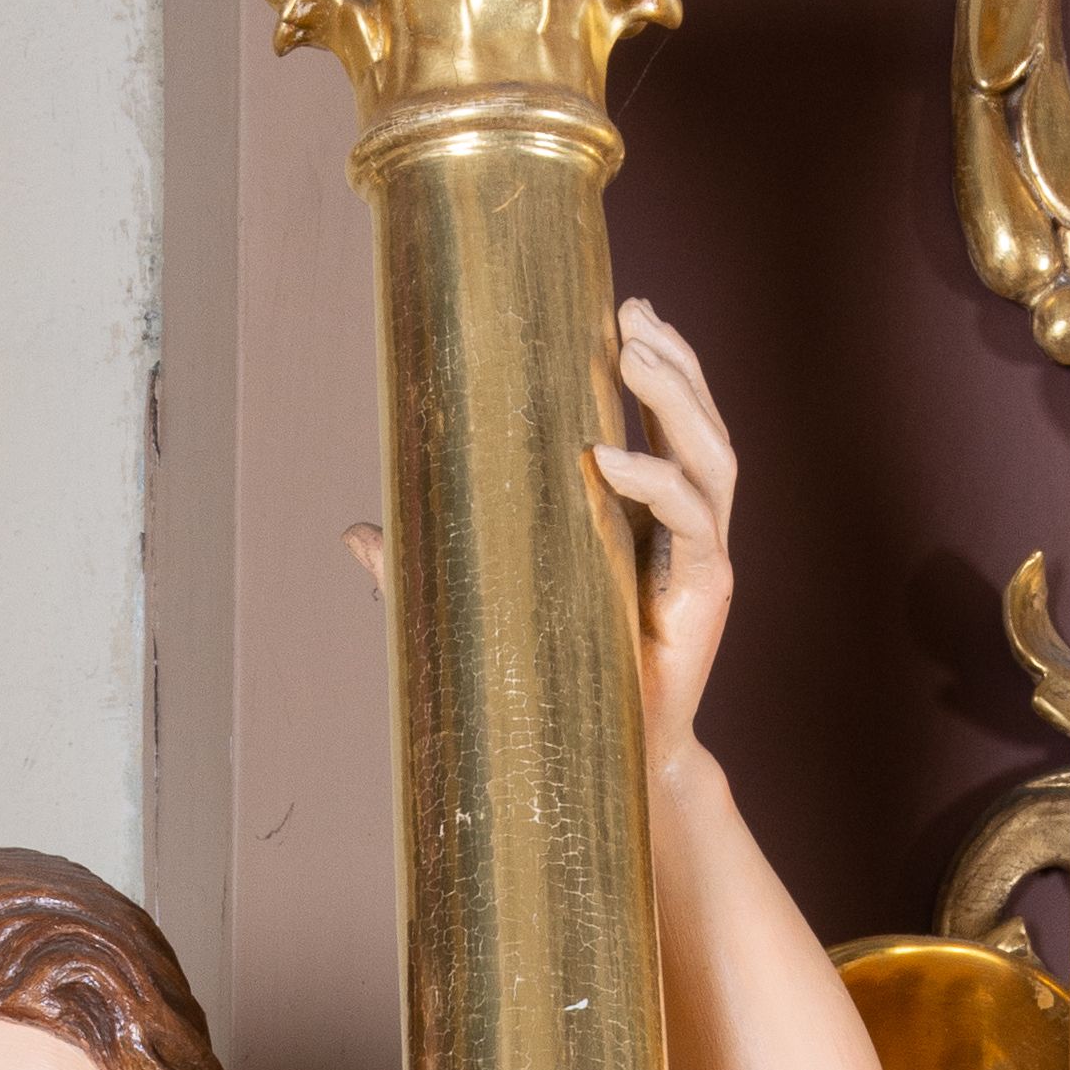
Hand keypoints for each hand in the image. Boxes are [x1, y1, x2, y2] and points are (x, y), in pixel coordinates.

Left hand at [347, 300, 732, 791]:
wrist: (604, 760)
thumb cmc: (554, 680)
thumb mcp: (485, 605)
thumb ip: (429, 563)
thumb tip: (356, 531)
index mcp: (650, 518)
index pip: (666, 421)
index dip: (656, 363)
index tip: (623, 308)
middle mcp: (689, 529)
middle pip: (700, 421)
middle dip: (673, 360)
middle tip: (633, 311)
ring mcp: (705, 557)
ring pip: (712, 455)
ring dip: (678, 397)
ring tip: (636, 352)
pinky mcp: (708, 592)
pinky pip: (690, 520)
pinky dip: (655, 479)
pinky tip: (612, 457)